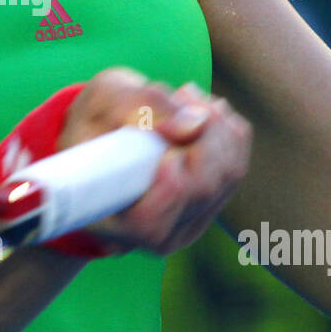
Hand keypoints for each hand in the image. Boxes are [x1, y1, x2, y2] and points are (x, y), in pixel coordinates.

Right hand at [57, 68, 252, 254]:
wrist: (103, 130)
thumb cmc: (94, 117)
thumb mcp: (103, 99)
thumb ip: (142, 108)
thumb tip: (195, 124)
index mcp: (109, 222)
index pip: (149, 221)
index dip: (169, 183)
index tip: (168, 139)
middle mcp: (152, 235)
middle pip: (201, 190)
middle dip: (203, 134)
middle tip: (183, 95)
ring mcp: (187, 224)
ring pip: (227, 176)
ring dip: (217, 127)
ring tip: (188, 98)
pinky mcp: (210, 206)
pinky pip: (236, 167)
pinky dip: (228, 132)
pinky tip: (202, 113)